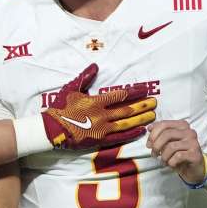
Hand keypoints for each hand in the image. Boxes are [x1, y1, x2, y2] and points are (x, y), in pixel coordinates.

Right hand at [42, 64, 156, 149]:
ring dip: (140, 119)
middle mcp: (101, 115)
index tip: (145, 89)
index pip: (119, 95)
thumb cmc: (60, 108)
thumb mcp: (71, 89)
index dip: (134, 92)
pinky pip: (119, 137)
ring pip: (126, 123)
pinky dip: (131, 134)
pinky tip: (141, 130)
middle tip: (154, 102)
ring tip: (152, 115)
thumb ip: (85, 78)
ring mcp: (102, 129)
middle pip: (126, 109)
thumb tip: (95, 66)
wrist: (52, 129)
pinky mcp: (100, 140)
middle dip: (142, 105)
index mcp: (95, 101)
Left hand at [147, 120, 205, 184]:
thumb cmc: (180, 154)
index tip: (148, 144)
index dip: (153, 134)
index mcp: (182, 126)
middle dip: (156, 146)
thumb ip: (160, 134)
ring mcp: (193, 142)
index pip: (164, 124)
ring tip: (164, 161)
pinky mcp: (195, 154)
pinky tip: (172, 164)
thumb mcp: (169, 143)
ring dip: (164, 156)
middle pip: (167, 134)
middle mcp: (189, 132)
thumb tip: (149, 128)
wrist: (194, 168)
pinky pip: (178, 156)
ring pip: (171, 146)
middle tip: (154, 154)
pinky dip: (171, 162)